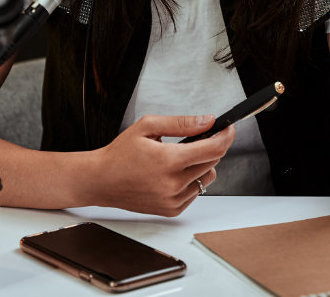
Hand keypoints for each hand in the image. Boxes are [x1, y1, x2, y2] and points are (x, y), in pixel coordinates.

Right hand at [92, 114, 234, 216]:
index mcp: (169, 161)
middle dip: (211, 147)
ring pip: (207, 178)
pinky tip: (173, 173)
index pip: (213, 149)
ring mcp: (173, 199)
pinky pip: (196, 192)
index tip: (228, 128)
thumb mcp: (148, 127)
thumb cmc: (120, 154)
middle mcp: (173, 183)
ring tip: (180, 157)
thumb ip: (181, 123)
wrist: (101, 180)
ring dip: (202, 165)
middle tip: (197, 138)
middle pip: (213, 162)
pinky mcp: (172, 210)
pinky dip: (191, 180)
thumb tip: (208, 120)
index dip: (226, 136)